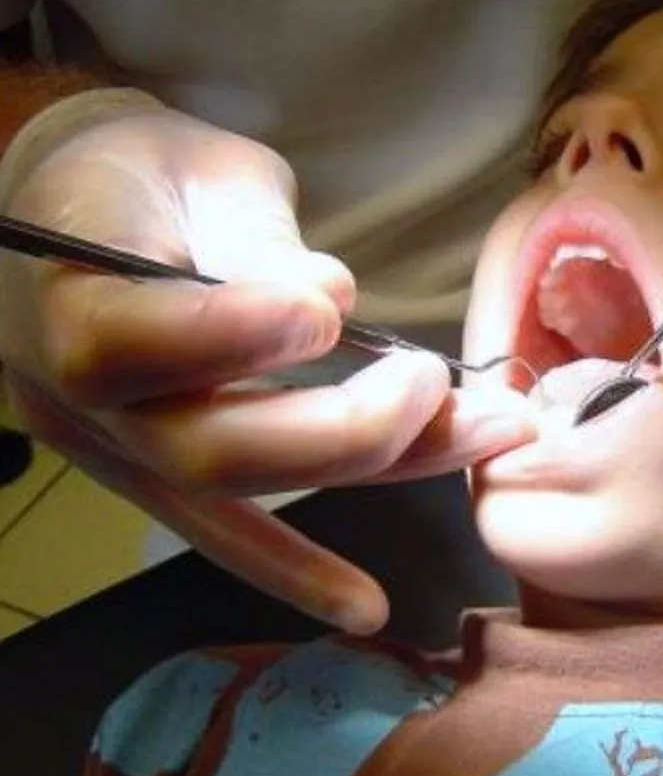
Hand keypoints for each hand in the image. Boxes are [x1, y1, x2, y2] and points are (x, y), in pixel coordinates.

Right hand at [0, 97, 534, 632]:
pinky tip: (364, 607)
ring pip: (237, 492)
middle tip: (434, 381)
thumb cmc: (142, 172)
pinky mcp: (157, 478)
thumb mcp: (196, 168)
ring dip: (376, 469)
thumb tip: (333, 304)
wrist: (78, 211)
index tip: (325, 313)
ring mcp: (117, 450)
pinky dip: (296, 569)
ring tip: (486, 433)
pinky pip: (225, 532)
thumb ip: (253, 234)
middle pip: (205, 449)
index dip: (232, 335)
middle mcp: (78, 397)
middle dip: (344, 429)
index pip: (128, 339)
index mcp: (63, 294)